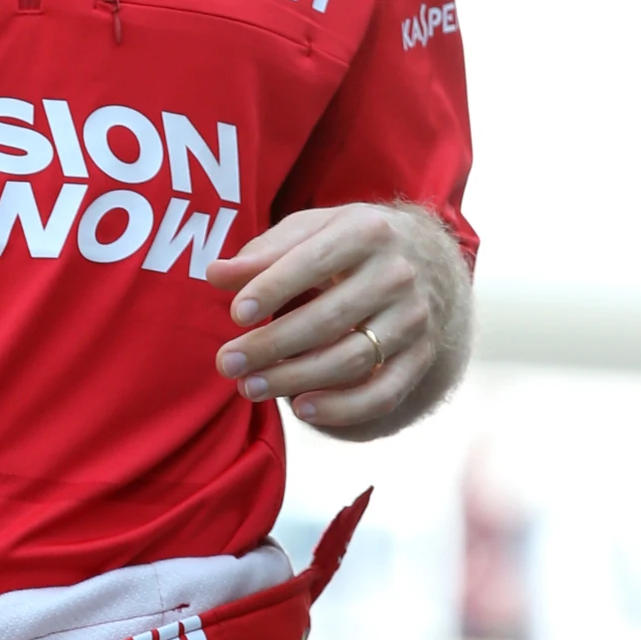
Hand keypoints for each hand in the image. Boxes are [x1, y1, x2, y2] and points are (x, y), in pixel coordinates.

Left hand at [209, 201, 470, 434]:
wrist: (425, 256)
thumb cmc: (347, 242)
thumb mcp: (309, 230)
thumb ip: (263, 252)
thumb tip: (215, 274)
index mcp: (366, 233)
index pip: (314, 264)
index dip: (273, 290)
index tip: (236, 314)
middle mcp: (397, 275)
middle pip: (330, 319)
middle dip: (272, 345)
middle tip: (227, 363)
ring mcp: (414, 319)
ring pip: (353, 360)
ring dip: (296, 380)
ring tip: (249, 387)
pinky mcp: (421, 356)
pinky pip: (385, 393)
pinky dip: (344, 408)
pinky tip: (301, 409)